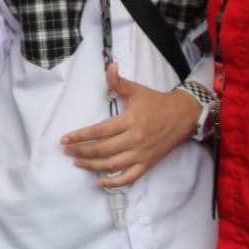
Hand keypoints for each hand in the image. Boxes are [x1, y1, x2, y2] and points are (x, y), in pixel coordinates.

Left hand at [61, 63, 200, 187]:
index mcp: (130, 120)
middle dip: (82, 151)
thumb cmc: (157, 102)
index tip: (66, 138)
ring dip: (93, 165)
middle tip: (67, 150)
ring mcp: (141, 153)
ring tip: (78, 162)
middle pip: (103, 149)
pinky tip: (100, 181)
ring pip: (113, 164)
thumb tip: (109, 66)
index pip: (99, 131)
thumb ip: (119, 82)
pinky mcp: (148, 163)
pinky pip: (129, 177)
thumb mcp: (137, 90)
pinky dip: (114, 182)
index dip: (81, 136)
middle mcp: (135, 139)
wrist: (183, 115)